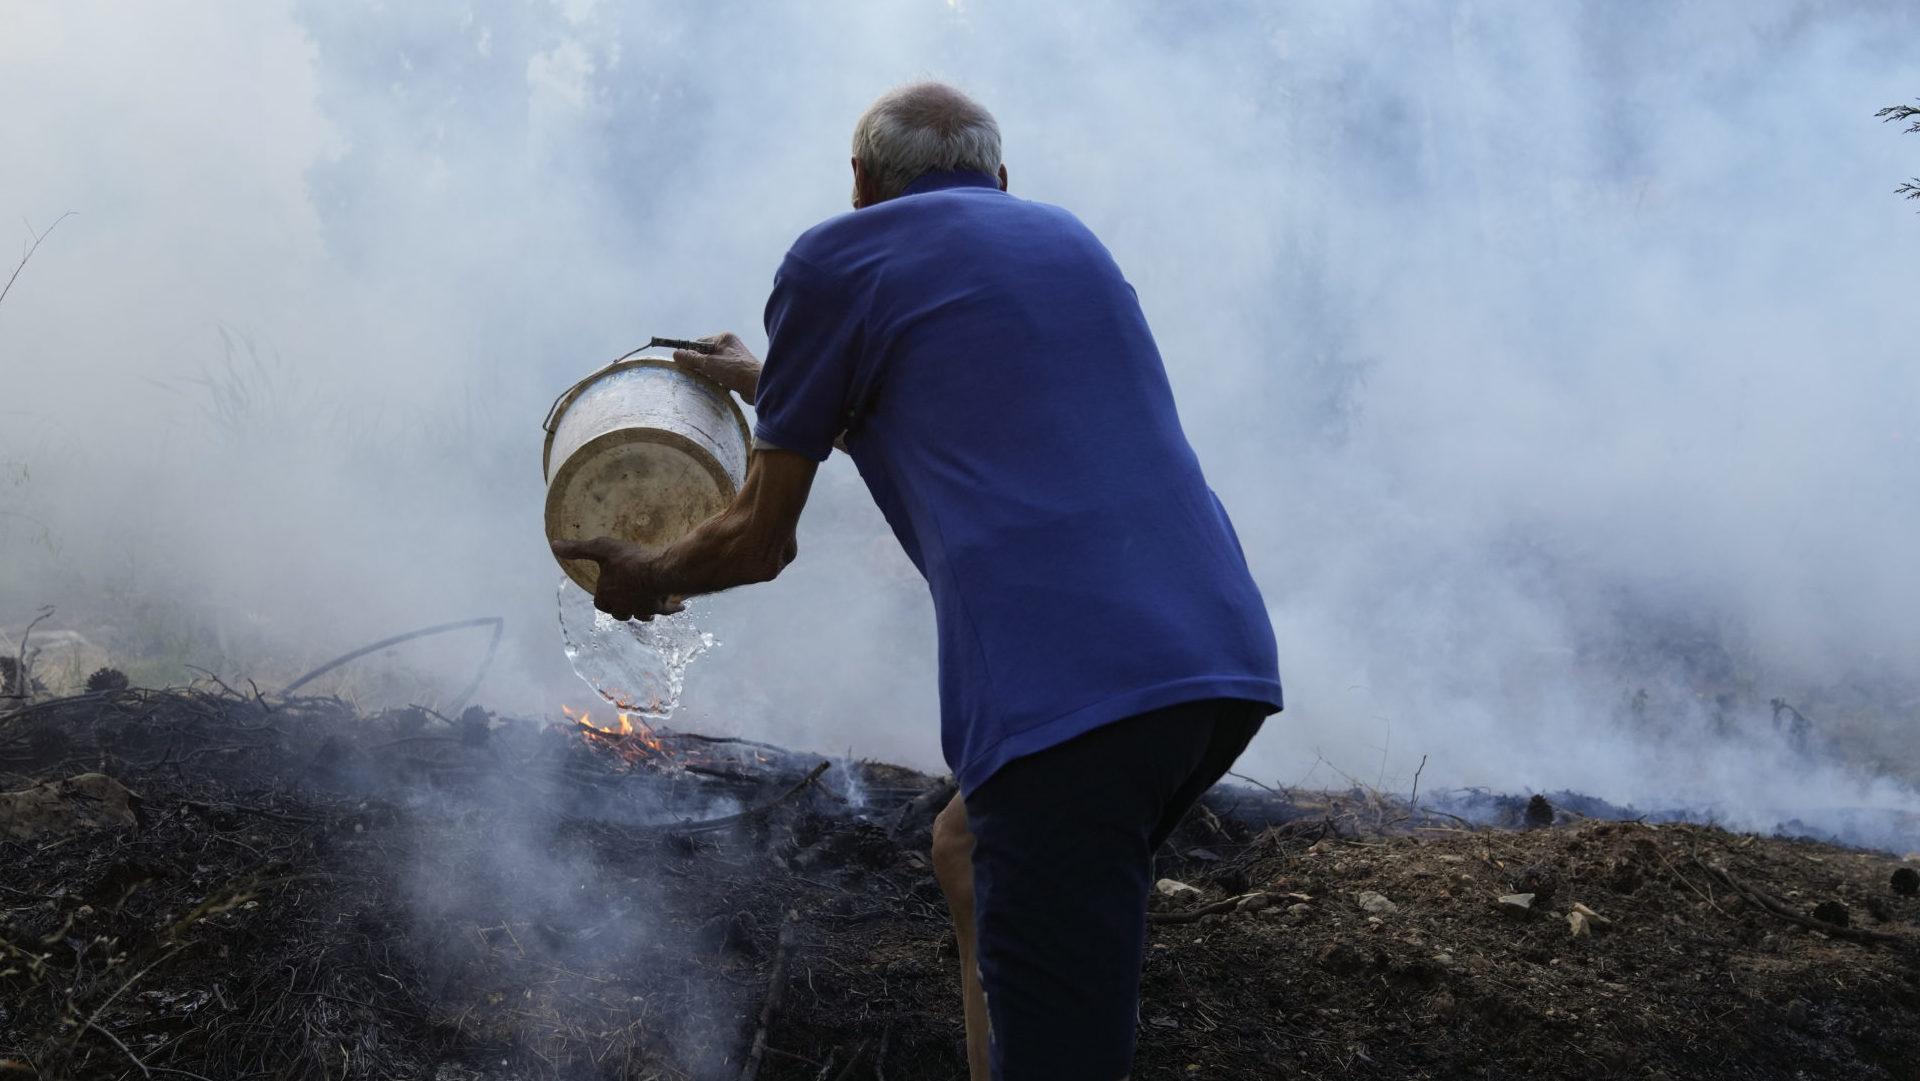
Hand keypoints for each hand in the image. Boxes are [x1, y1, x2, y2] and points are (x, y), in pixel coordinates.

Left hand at [550, 536, 686, 620]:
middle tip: (625, 601)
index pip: (601, 603)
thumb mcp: (601, 549)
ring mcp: (643, 608)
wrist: (657, 571)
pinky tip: (680, 607)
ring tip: (646, 607)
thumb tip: (554, 545)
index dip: (603, 598)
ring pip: (641, 616)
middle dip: (621, 609)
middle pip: (620, 614)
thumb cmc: (628, 561)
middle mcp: (624, 606)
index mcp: (608, 596)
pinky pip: (666, 610)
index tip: (606, 593)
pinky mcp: (660, 605)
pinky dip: (671, 609)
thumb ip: (578, 549)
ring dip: (642, 612)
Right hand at [672, 332, 761, 401]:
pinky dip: (718, 379)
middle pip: (706, 355)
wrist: (758, 385)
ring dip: (709, 374)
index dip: (691, 353)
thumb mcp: (709, 364)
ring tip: (709, 381)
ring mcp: (735, 358)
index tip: (682, 363)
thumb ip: (692, 359)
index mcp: (724, 338)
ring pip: (714, 365)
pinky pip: (722, 373)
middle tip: (695, 374)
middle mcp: (731, 346)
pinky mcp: (738, 371)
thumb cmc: (735, 371)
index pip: (700, 343)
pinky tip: (718, 385)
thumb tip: (676, 353)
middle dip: (700, 365)